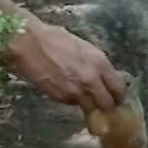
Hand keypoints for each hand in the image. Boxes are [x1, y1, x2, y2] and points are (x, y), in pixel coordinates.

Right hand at [4, 17, 125, 110]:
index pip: (118, 87)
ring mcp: (77, 91)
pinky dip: (73, 101)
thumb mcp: (82, 47)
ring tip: (86, 103)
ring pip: (91, 109)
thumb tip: (100, 76)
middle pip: (108, 103)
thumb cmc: (53, 38)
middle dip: (106, 106)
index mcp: (100, 62)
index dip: (118, 95)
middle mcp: (92, 79)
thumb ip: (94, 64)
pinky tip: (67, 92)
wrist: (29, 44)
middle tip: (103, 105)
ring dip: (91, 108)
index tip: (116, 97)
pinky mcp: (62, 98)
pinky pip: (73, 104)